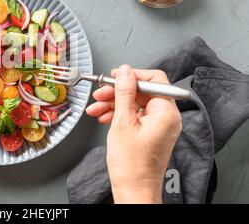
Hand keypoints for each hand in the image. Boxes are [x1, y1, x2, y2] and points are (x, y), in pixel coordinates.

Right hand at [86, 65, 181, 203]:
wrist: (133, 191)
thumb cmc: (132, 165)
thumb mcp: (123, 122)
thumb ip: (124, 93)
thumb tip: (124, 71)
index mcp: (167, 112)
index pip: (154, 79)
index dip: (132, 76)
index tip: (114, 76)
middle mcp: (166, 117)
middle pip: (142, 91)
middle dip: (117, 92)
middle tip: (100, 94)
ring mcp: (159, 125)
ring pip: (135, 103)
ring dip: (113, 103)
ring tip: (96, 109)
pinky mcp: (150, 132)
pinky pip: (134, 115)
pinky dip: (118, 114)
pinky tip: (103, 118)